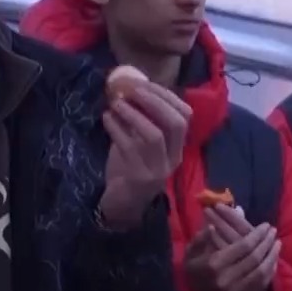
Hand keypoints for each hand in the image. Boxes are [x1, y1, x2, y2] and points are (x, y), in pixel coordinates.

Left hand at [101, 82, 190, 228]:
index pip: (185, 117)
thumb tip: (129, 88)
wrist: (120, 206)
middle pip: (175, 124)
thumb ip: (140, 122)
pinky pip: (128, 145)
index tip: (146, 83)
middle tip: (133, 89)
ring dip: (133, 113)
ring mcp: (156, 169)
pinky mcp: (138, 176)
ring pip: (153, 135)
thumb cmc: (129, 170)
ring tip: (116, 102)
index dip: (167, 97)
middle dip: (155, 102)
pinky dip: (116, 127)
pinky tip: (106, 118)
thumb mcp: (139, 145)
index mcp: (176, 149)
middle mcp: (171, 159)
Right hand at [186, 217, 280, 290]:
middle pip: (254, 257)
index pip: (243, 246)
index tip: (265, 225)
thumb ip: (201, 238)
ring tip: (277, 242)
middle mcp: (226, 277)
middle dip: (266, 242)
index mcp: (213, 263)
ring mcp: (234, 289)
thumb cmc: (192, 269)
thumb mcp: (190, 252)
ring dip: (271, 255)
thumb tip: (213, 226)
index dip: (257, 235)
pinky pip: (260, 282)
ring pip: (260, 270)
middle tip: (273, 230)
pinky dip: (269, 269)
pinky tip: (273, 258)